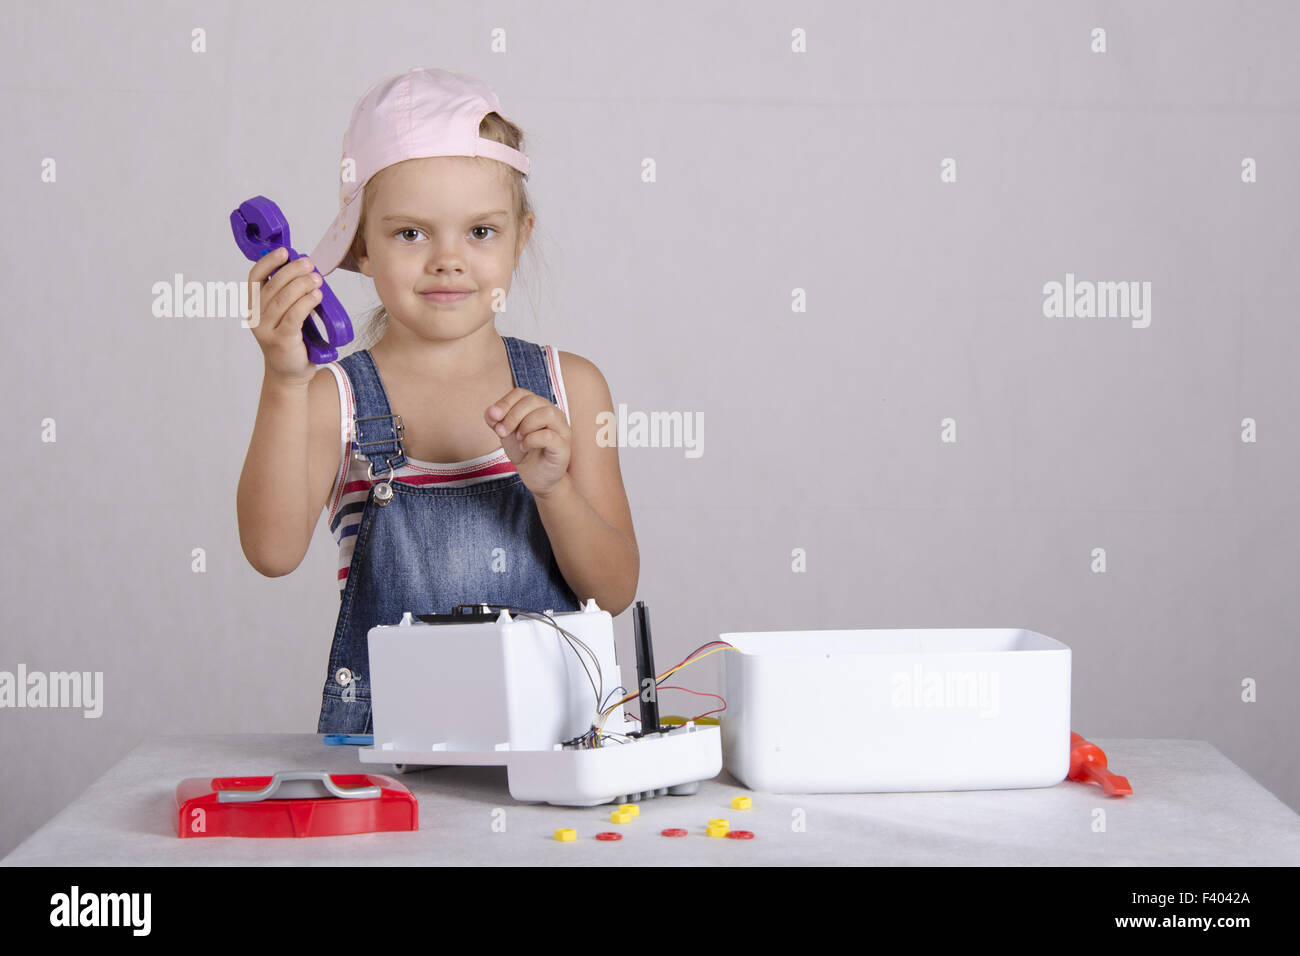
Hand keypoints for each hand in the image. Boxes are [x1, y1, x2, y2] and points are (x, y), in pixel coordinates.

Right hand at [245, 248, 321, 386]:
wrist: (290, 373)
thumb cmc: (290, 339)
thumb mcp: (284, 314)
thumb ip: (287, 294)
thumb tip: (304, 269)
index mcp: (254, 306)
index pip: (254, 278)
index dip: (268, 262)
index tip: (284, 251)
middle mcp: (256, 317)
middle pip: (272, 286)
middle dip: (292, 271)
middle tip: (309, 264)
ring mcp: (266, 330)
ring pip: (283, 300)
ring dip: (301, 285)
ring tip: (317, 279)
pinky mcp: (281, 340)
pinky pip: (293, 316)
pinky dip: (306, 303)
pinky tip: (317, 296)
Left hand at [484, 389, 570, 497]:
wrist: (536, 476)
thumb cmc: (524, 451)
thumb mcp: (505, 433)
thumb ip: (496, 420)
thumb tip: (491, 412)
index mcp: (538, 406)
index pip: (522, 393)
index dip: (505, 402)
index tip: (493, 418)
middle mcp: (552, 413)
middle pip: (533, 400)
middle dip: (512, 415)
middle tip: (501, 432)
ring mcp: (561, 429)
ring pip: (546, 414)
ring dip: (526, 425)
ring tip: (518, 438)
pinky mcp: (563, 446)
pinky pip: (549, 436)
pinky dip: (532, 440)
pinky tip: (525, 447)